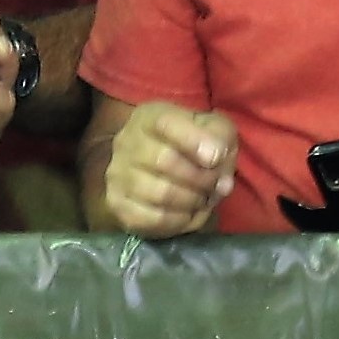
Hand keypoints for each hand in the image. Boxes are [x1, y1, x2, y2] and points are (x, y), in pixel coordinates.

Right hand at [94, 100, 239, 239]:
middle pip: (165, 162)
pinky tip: (188, 214)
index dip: (193, 141)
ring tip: (204, 198)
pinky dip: (178, 221)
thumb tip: (216, 167)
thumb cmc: (193, 144)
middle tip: (216, 185)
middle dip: (201, 178)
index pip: (165, 123)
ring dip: (192, 201)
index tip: (215, 158)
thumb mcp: (214, 130)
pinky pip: (151, 219)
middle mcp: (126, 142)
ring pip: (160, 194)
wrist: (163, 165)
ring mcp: (117, 174)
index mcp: (149, 116)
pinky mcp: (117, 204)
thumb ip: (221, 139)